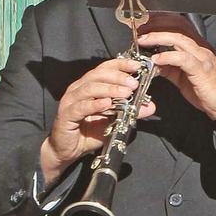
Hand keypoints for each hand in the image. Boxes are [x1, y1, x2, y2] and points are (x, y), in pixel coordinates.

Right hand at [41, 58, 156, 185]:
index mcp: (89, 85)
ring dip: (109, 89)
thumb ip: (131, 111)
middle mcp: (78, 89)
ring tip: (125, 93)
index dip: (121, 65)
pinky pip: (81, 107)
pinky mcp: (66, 115)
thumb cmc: (90, 131)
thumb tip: (150, 106)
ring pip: (89, 88)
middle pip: (98, 75)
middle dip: (118, 77)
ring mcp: (70, 101)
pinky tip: (107, 104)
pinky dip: (95, 104)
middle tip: (134, 83)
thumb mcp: (115, 119)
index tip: (137, 66)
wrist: (69, 150)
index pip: (105, 68)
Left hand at [137, 16, 215, 127]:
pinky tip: (156, 59)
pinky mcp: (202, 70)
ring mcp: (202, 58)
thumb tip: (154, 62)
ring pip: (179, 39)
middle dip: (156, 25)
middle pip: (178, 27)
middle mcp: (200, 49)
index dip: (160, 21)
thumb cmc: (210, 90)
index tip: (144, 24)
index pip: (179, 25)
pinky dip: (167, 56)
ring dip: (158, 37)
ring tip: (142, 40)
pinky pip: (183, 59)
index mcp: (196, 48)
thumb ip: (170, 67)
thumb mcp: (184, 76)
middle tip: (139, 30)